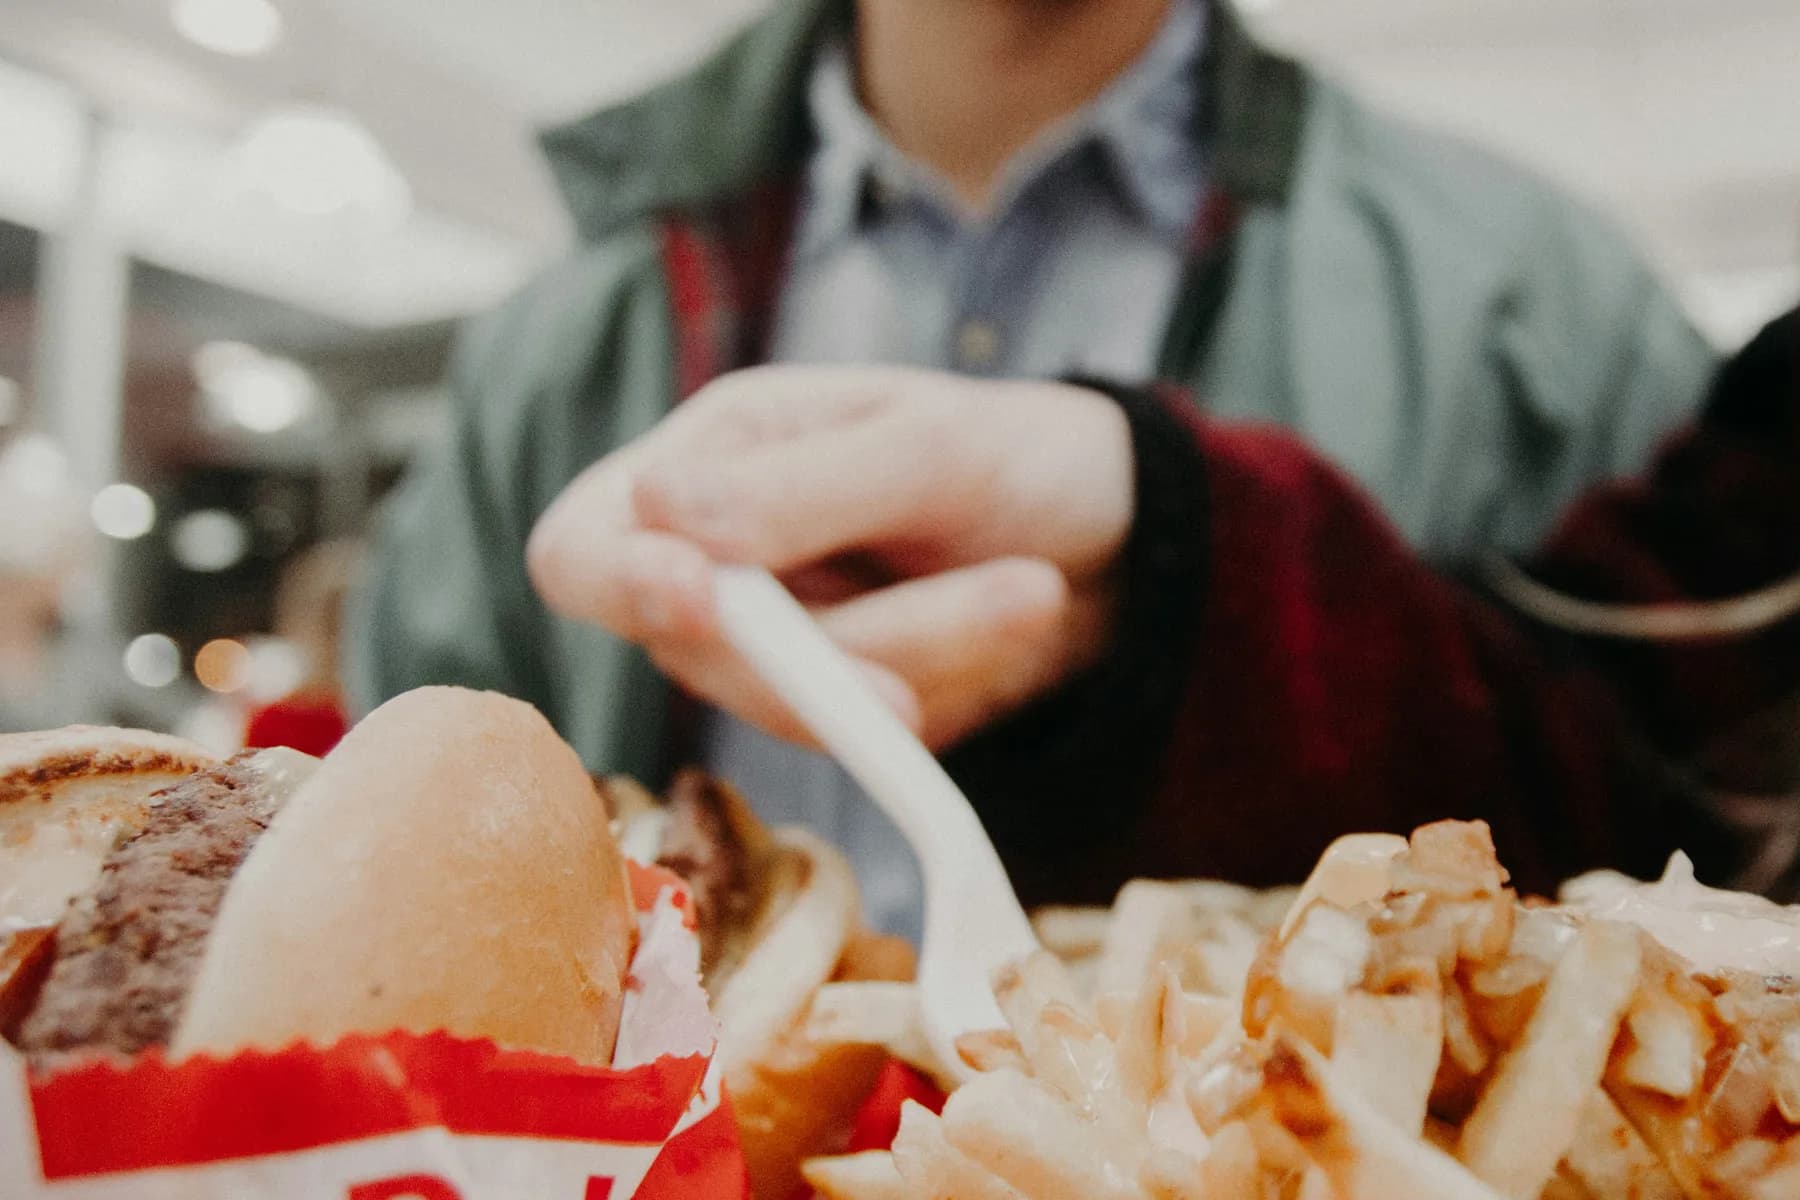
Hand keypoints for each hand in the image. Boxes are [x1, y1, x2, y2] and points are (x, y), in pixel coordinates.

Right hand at [527, 366, 1135, 748]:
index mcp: (710, 460)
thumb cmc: (1016, 455)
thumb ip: (801, 487)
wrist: (1120, 539)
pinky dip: (949, 684)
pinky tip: (1014, 620)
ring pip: (797, 706)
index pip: (585, 546)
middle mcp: (717, 563)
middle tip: (1007, 595)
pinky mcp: (841, 718)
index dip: (620, 584)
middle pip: (704, 652)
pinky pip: (863, 740)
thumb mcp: (931, 445)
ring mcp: (775, 652)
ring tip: (1036, 590)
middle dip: (850, 642)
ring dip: (929, 652)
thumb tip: (657, 511)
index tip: (702, 599)